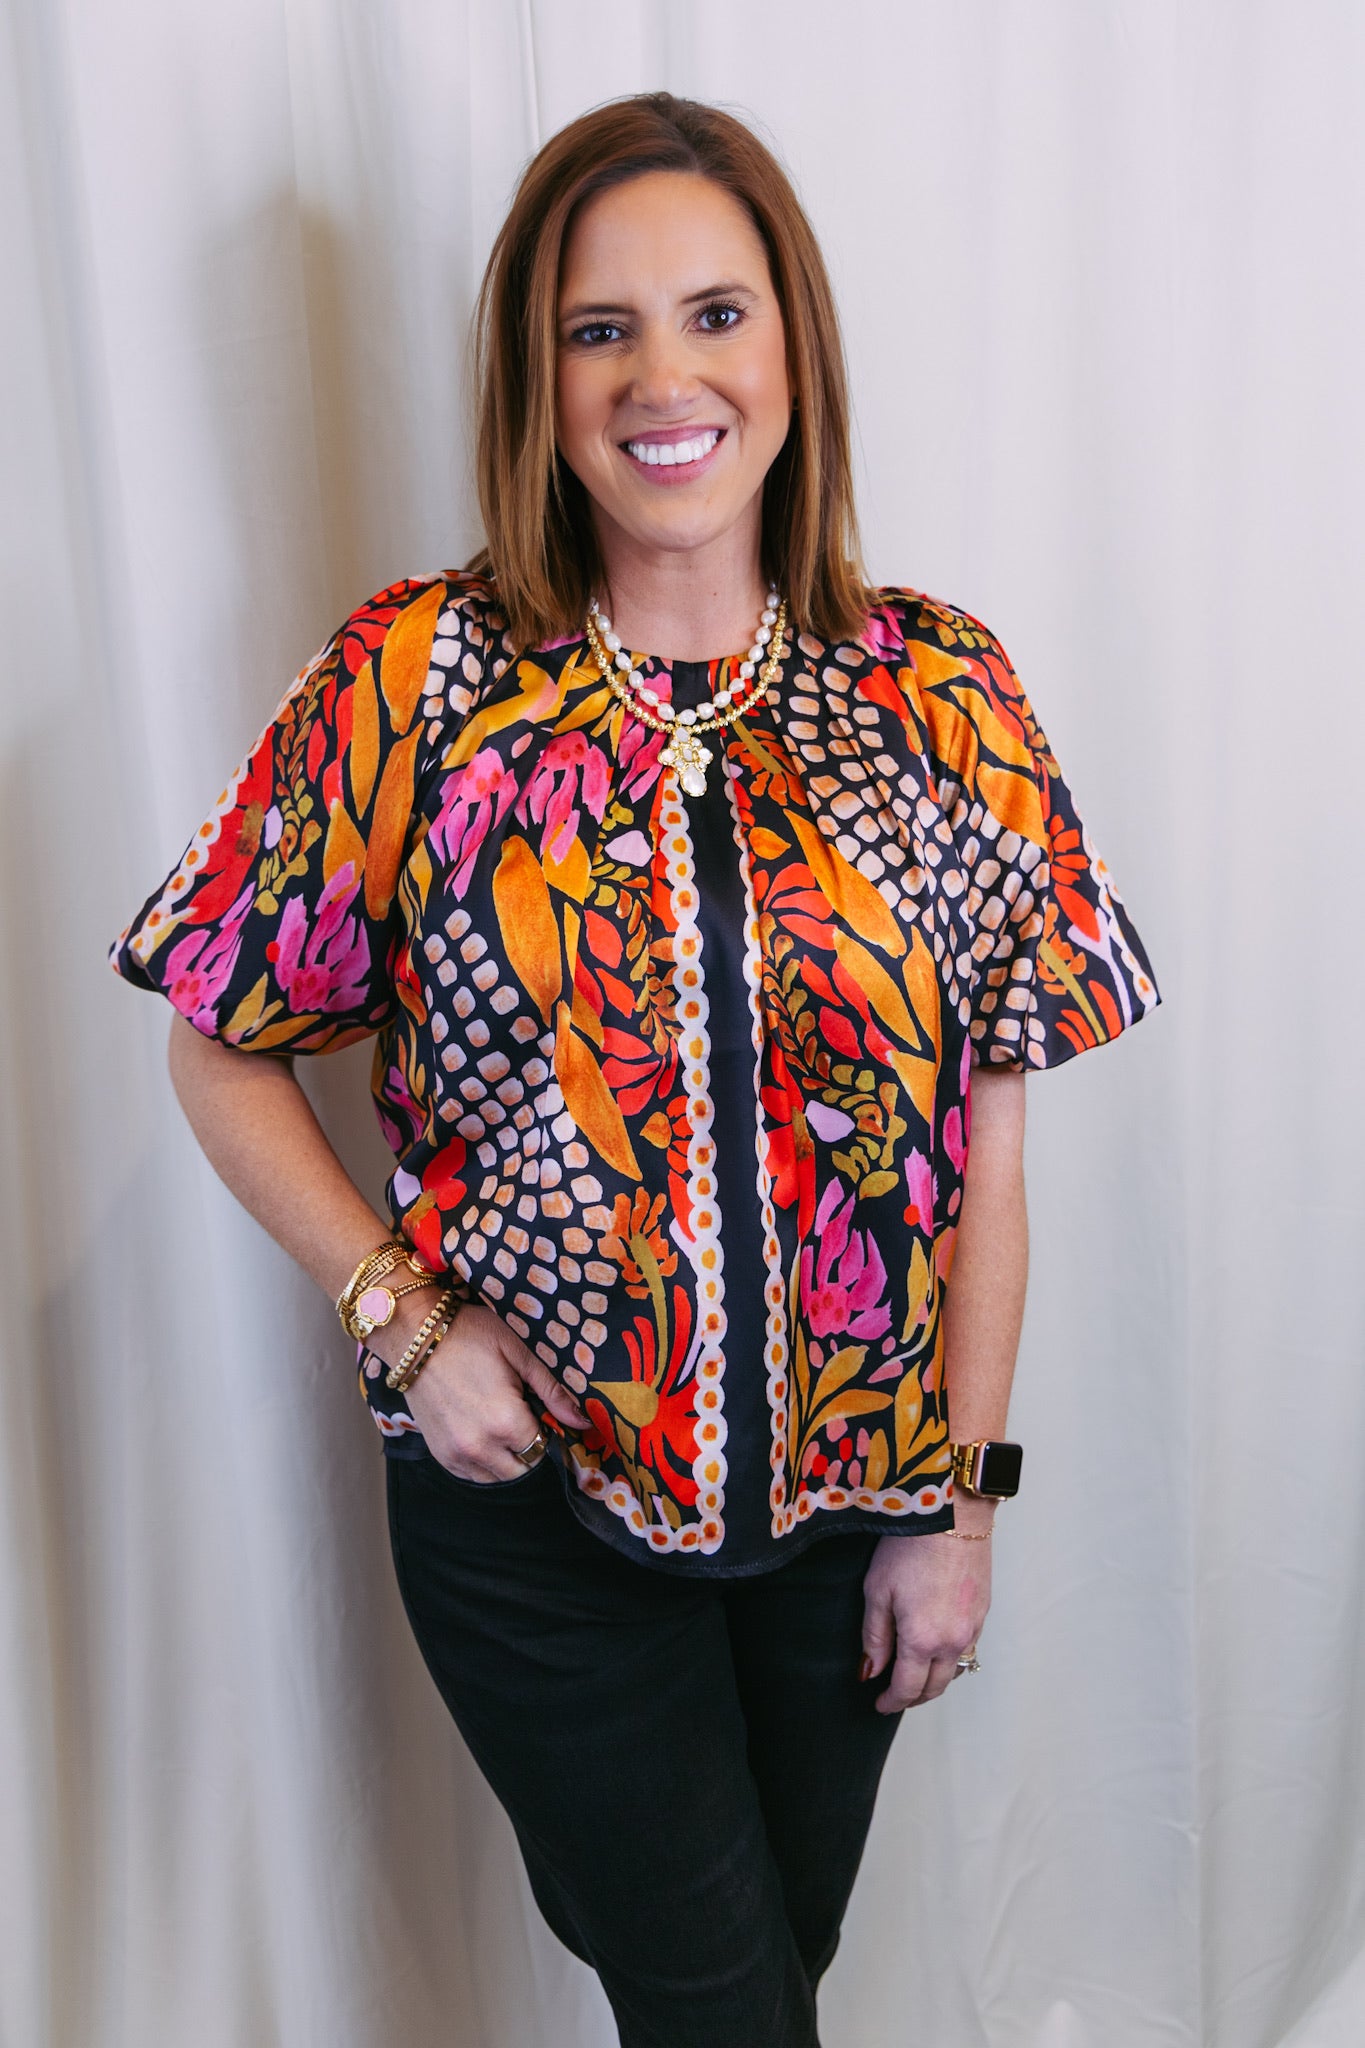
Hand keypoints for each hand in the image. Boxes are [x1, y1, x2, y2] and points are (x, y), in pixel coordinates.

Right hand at [398, 1301, 589, 1480]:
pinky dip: (485, 1465)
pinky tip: (486, 1437)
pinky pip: (472, 1476)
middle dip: (531, 1452)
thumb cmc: (470, 1336)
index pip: (544, 1451)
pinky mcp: (440, 1454)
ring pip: (498, 1479)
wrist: (415, 1337)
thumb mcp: (518, 1353)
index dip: (551, 1438)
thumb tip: (585, 1422)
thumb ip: (553, 1391)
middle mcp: (481, 1446)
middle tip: (527, 1423)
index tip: (548, 1421)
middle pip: (523, 1471)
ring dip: (509, 1462)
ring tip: (506, 1429)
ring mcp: (457, 1454)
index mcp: (506, 1421)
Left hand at [860, 1516, 993, 1712]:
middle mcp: (953, 1641)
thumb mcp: (878, 1590)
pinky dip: (950, 1658)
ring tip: (915, 1675)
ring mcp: (973, 1628)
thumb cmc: (910, 1546)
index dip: (892, 1702)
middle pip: (934, 1687)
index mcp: (923, 1640)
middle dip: (913, 1698)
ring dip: (934, 1680)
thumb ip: (874, 1637)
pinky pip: (968, 1649)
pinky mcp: (984, 1613)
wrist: (952, 1515)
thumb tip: (870, 1671)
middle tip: (896, 1696)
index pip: (907, 1688)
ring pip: (954, 1671)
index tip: (879, 1704)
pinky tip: (937, 1648)